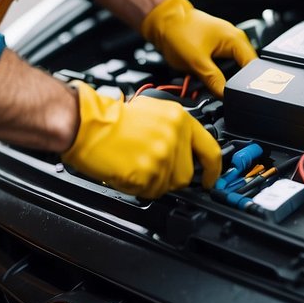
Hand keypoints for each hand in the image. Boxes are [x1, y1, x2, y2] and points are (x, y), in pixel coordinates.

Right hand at [60, 81, 221, 198]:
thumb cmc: (114, 119)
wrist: (90, 126)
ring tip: (138, 165)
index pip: (211, 150)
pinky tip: (130, 171)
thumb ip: (176, 129)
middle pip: (188, 174)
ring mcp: (163, 157)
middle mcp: (175, 138)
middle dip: (173, 176)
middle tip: (154, 166)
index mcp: (181, 119)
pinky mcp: (148, 174)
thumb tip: (187, 150)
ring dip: (156, 182)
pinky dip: (142, 187)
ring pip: (170, 185)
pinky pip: (152, 191)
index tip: (211, 178)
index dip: (213, 170)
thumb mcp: (154, 110)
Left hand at [139, 0, 256, 96]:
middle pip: (245, 70)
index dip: (248, 84)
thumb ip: (214, 80)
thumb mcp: (197, 61)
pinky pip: (222, 67)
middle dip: (234, 83)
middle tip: (222, 93)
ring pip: (233, 70)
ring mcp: (225, 45)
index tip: (239, 96)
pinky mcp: (216, 49)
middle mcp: (234, 41)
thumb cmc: (179, 32)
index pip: (254, 67)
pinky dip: (216, 75)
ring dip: (224, 80)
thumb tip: (225, 95)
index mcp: (236, 40)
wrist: (164, 21)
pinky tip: (207, 78)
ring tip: (212, 84)